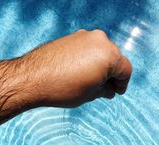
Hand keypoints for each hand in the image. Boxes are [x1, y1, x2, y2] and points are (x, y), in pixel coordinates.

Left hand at [0, 29, 131, 138]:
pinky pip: (88, 49)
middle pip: (114, 59)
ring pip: (101, 53)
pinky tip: (81, 73)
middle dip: (111, 75)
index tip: (117, 92)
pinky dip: (89, 60)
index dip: (123, 84)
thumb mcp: (90, 94)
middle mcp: (100, 40)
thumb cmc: (63, 88)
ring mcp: (85, 36)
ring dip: (100, 67)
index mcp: (109, 55)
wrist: (33, 78)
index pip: (125, 70)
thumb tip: (109, 89)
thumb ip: (105, 90)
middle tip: (105, 90)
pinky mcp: (72, 37)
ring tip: (91, 83)